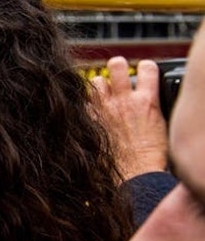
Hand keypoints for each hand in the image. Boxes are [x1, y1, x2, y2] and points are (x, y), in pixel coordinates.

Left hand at [90, 56, 166, 181]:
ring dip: (98, 86)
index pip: (147, 68)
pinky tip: (90, 113)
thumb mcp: (159, 125)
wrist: (136, 175)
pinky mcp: (90, 121)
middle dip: (116, 67)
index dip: (144, 68)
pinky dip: (85, 106)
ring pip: (95, 82)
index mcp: (146, 101)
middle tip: (116, 75)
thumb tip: (144, 100)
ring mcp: (104, 110)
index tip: (142, 72)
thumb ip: (149, 106)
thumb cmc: (150, 156)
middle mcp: (124, 101)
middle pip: (116, 65)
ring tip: (102, 95)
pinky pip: (82, 104)